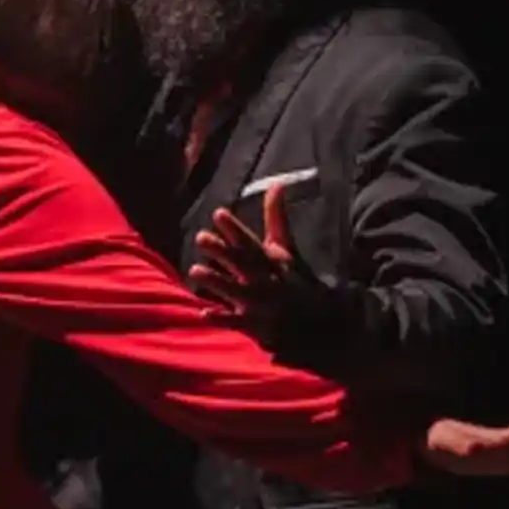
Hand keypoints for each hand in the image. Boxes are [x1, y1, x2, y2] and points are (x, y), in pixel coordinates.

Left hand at [188, 181, 306, 337]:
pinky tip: (203, 313)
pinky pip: (237, 323)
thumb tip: (277, 183)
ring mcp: (259, 304)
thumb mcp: (286, 247)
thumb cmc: (294, 278)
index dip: (235, 228)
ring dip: (217, 282)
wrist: (314, 319)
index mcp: (271, 260)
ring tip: (194, 270)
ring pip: (237, 291)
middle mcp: (265, 280)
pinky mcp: (255, 325)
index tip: (218, 213)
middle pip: (242, 263)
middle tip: (200, 237)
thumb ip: (276, 216)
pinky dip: (222, 319)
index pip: (251, 242)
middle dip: (222, 251)